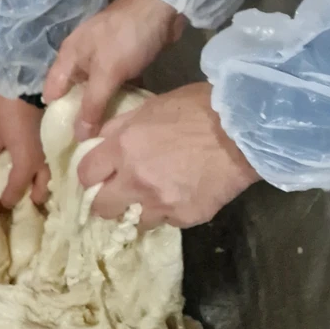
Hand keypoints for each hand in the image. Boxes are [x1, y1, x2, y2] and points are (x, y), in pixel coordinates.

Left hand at [0, 96, 49, 209]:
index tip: (2, 204)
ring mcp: (52, 155)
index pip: (16, 192)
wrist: (30, 89)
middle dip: (32, 199)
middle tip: (23, 199)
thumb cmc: (10, 114)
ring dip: (42, 186)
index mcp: (25, 166)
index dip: (8, 200)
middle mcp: (42, 165)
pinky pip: (52, 165)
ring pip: (50, 179)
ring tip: (34, 186)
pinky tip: (40, 169)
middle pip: (41, 192)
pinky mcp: (56, 145)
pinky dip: (47, 171)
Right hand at [43, 0, 183, 140]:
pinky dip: (120, 98)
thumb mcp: (106, 72)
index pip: (52, 90)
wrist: (161, 8)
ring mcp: (105, 58)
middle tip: (85, 145)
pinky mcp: (125, 60)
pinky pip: (117, 84)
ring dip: (102, 109)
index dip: (54, 115)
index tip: (60, 141)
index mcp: (69, 56)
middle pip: (75, 93)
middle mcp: (82, 57)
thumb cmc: (126, 38)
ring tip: (105, 137)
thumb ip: (92, 104)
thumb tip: (77, 137)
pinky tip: (126, 117)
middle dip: (79, 116)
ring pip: (98, 90)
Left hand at [78, 82, 259, 228]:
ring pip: (135, 221)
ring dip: (141, 209)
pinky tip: (183, 194)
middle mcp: (136, 180)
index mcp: (124, 147)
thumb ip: (122, 127)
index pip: (86, 174)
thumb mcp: (152, 106)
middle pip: (102, 208)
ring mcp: (160, 203)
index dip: (91, 175)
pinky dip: (171, 211)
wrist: (243, 131)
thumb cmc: (198, 108)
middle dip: (108, 201)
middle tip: (120, 192)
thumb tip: (101, 140)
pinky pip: (168, 222)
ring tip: (157, 195)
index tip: (99, 174)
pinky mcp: (185, 217)